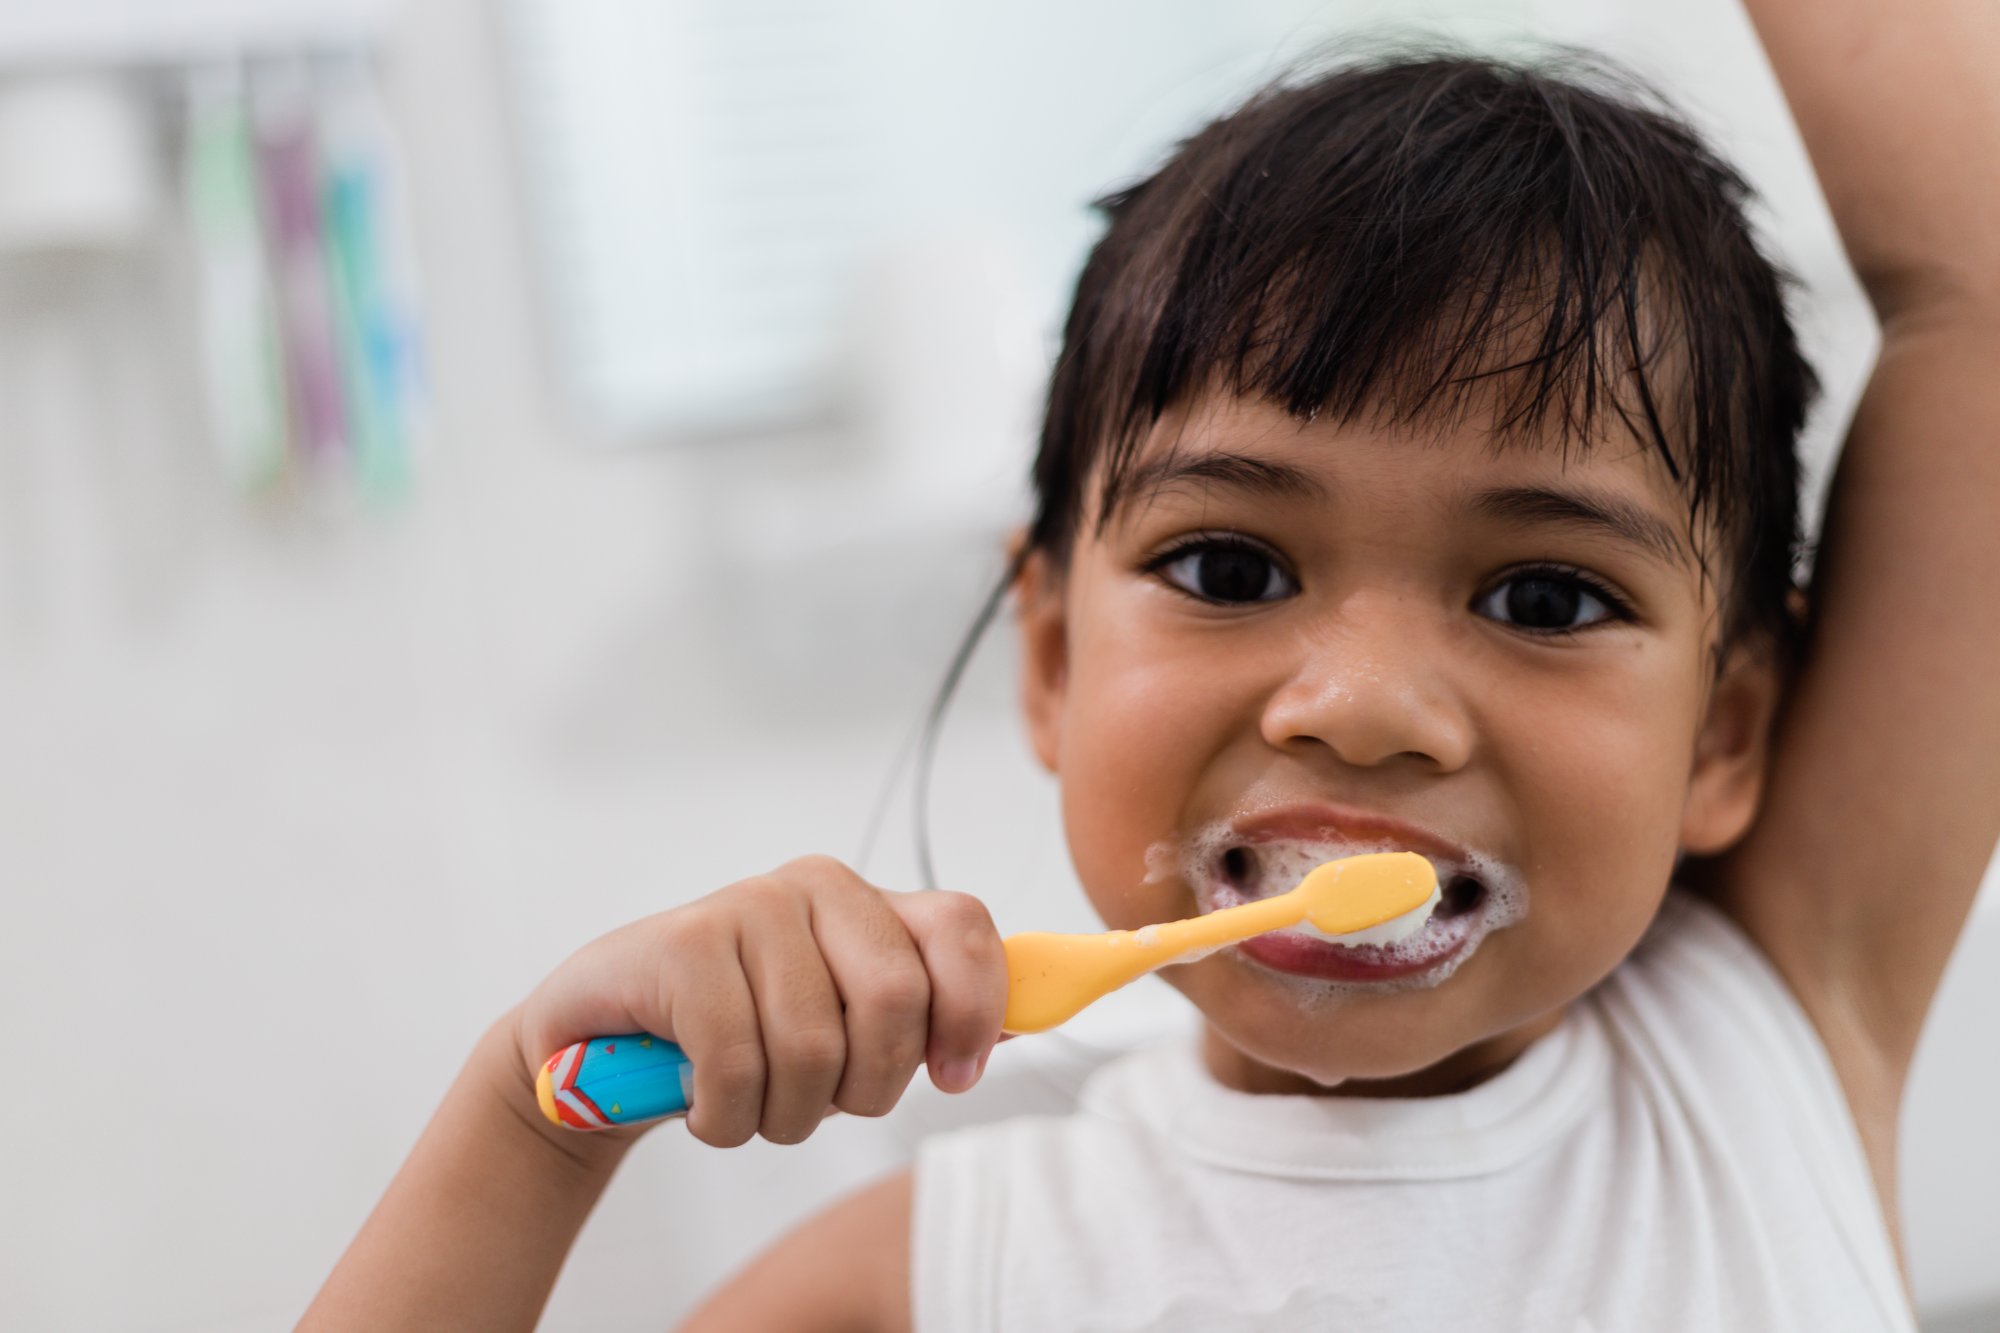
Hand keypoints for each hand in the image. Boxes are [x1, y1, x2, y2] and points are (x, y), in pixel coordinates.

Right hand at [507, 855, 1008, 1146]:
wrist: (606, 1046)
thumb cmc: (747, 1041)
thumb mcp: (848, 1032)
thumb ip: (930, 1017)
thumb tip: (1032, 1019)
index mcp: (872, 903)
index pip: (963, 930)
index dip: (975, 1010)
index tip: (954, 1076)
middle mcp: (817, 885)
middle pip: (896, 1002)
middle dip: (866, 1088)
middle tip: (821, 1102)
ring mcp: (748, 906)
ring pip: (813, 1051)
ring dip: (783, 1115)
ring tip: (751, 1103)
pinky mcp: (683, 944)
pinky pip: (737, 1064)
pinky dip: (723, 1116)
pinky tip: (701, 1105)